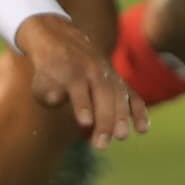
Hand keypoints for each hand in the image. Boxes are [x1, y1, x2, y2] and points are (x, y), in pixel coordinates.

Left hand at [15, 14, 145, 147]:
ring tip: (121, 137)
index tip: (85, 123)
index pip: (78, 88)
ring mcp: (109, 74)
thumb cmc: (50, 71)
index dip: (82, 105)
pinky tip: (143, 129)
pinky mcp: (119, 80)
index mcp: (72, 70)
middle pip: (102, 94)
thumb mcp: (40, 80)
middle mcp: (93, 70)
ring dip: (122, 117)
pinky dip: (139, 111)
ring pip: (119, 94)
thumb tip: (55, 98)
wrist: (63, 41)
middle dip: (104, 119)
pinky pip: (132, 94)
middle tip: (102, 143)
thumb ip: (47, 91)